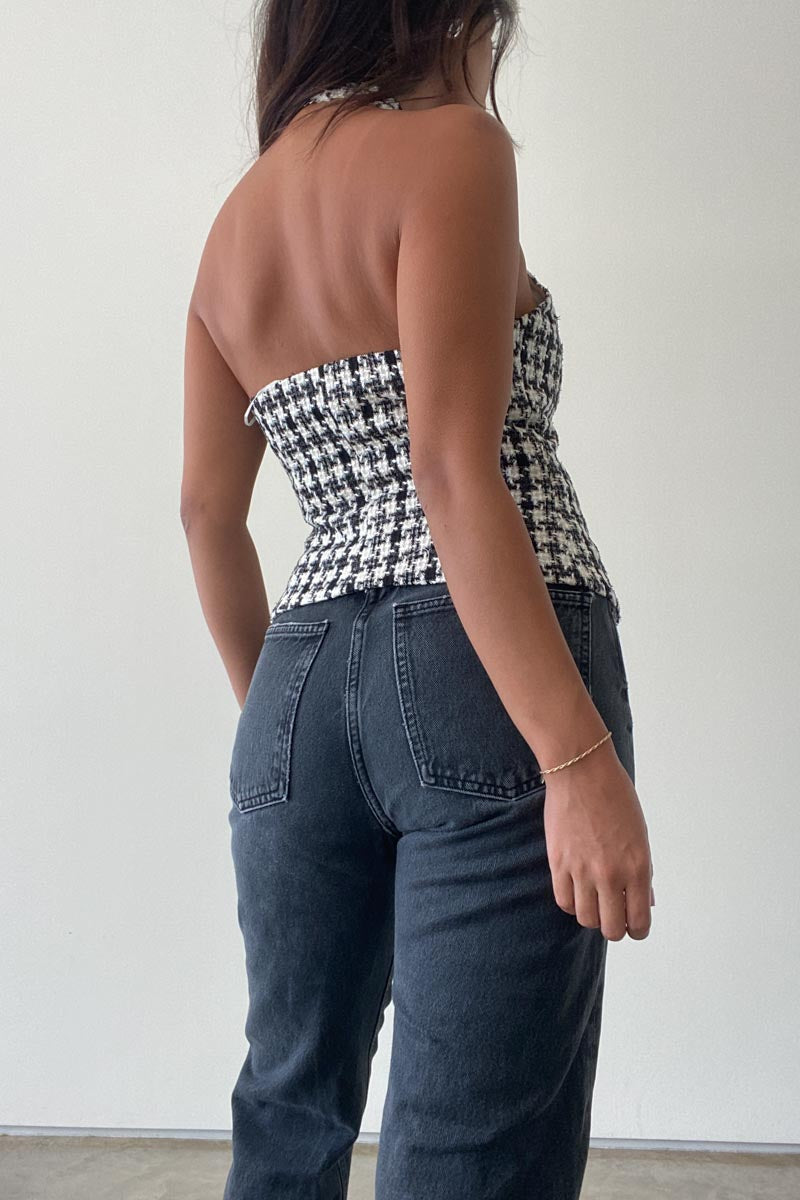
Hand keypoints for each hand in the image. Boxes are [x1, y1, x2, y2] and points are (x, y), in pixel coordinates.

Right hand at [543, 739, 653, 940]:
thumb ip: (643, 871)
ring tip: (594, 900)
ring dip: (592, 915)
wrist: (581, 771)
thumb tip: (646, 900)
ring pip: (586, 919)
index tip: (633, 925)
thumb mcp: (640, 834)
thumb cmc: (615, 796)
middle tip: (614, 915)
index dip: (637, 929)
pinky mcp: (558, 863)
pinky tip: (576, 891)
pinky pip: (563, 901)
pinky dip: (571, 902)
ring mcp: (582, 870)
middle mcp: (611, 874)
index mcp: (638, 867)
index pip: (639, 921)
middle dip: (615, 927)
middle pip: (611, 929)